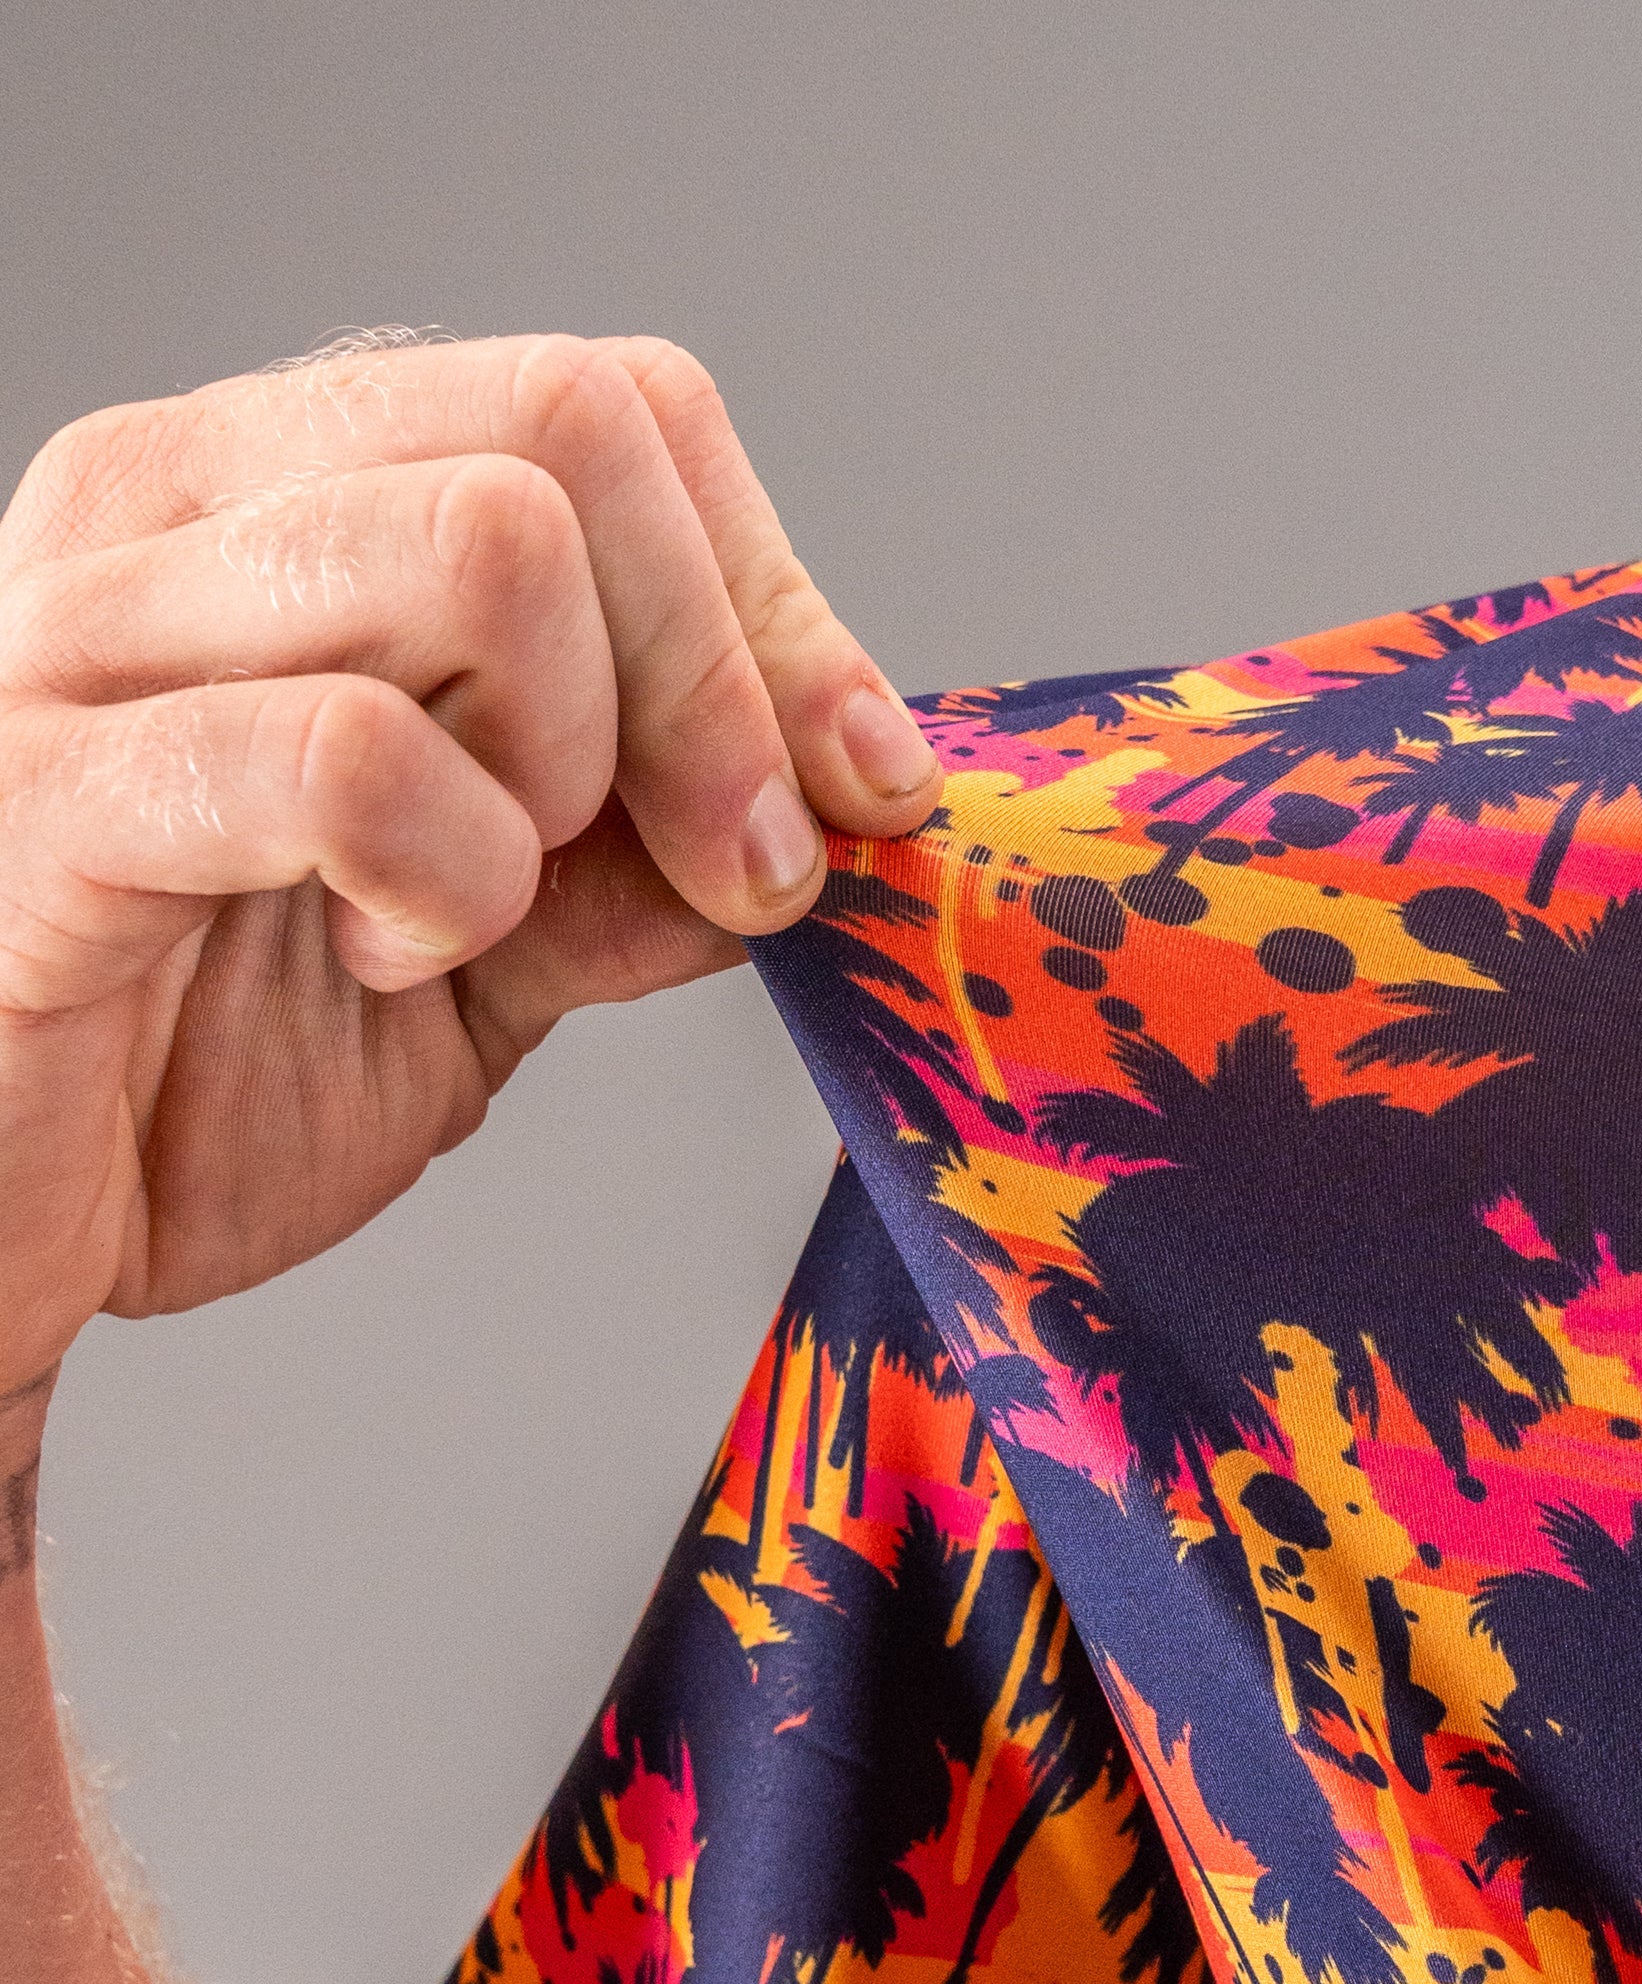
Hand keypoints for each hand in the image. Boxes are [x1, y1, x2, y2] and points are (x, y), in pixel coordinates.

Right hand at [0, 331, 941, 1405]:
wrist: (10, 1226)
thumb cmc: (204, 1066)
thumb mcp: (497, 949)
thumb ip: (645, 855)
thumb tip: (842, 792)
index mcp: (285, 493)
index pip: (614, 402)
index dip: (777, 605)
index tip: (858, 786)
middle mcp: (180, 501)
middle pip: (574, 431)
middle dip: (719, 681)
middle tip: (730, 870)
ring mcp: (96, 627)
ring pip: (485, 548)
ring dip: (564, 779)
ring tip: (467, 909)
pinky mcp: (47, 788)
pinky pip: (351, 757)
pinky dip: (443, 883)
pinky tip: (378, 955)